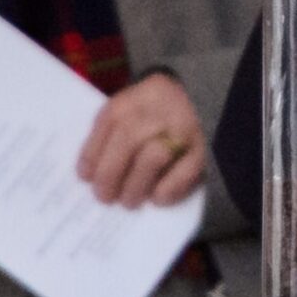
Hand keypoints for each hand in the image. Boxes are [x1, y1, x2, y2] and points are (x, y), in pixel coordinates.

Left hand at [79, 71, 208, 208]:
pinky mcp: (206, 149)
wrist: (211, 95)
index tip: (85, 177)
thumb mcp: (141, 103)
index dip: (93, 152)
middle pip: (128, 140)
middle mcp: (161, 108)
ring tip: (129, 201)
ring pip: (153, 157)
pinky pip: (185, 172)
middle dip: (110, 173)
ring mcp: (186, 127)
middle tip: (104, 197)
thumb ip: (119, 127)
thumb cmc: (166, 108)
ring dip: (135, 184)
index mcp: (140, 95)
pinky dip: (168, 189)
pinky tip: (158, 199)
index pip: (109, 120)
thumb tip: (93, 168)